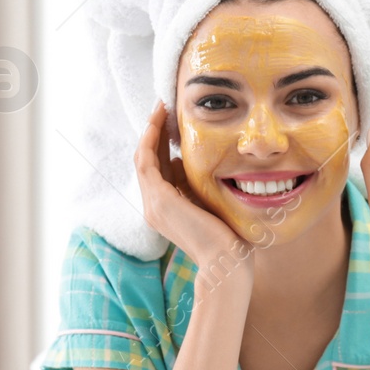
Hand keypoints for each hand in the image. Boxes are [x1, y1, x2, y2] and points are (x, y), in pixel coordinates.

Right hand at [134, 100, 252, 282]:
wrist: (225, 262)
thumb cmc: (226, 238)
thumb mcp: (208, 203)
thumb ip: (194, 185)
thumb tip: (184, 160)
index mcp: (165, 208)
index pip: (157, 168)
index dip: (160, 142)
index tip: (170, 120)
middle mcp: (153, 206)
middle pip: (147, 160)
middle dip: (153, 131)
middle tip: (162, 106)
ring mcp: (153, 204)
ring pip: (142, 158)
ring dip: (150, 131)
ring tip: (160, 108)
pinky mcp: (159, 200)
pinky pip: (146, 162)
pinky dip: (151, 140)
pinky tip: (159, 122)